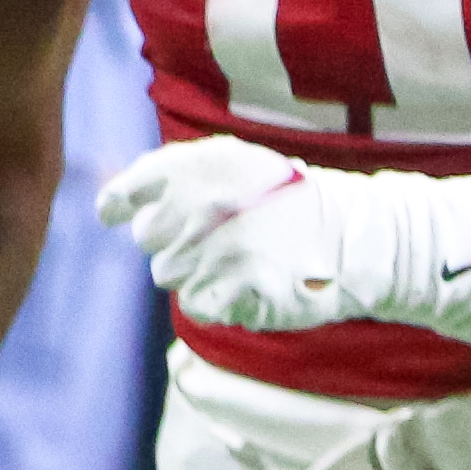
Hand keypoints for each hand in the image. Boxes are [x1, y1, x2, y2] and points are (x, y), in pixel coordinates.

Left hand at [95, 136, 470, 349]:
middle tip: (226, 236)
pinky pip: (196, 305)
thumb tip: (108, 201)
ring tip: (246, 258)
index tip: (115, 215)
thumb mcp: (237, 168)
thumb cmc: (292, 203)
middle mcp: (200, 203)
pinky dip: (218, 300)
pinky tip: (252, 283)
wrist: (363, 235)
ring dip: (199, 271)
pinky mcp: (233, 289)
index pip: (126, 193)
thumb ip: (174, 179)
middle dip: (176, 241)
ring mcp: (215, 248)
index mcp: (198, 165)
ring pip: (169, 275)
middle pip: (148, 240)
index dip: (118, 206)